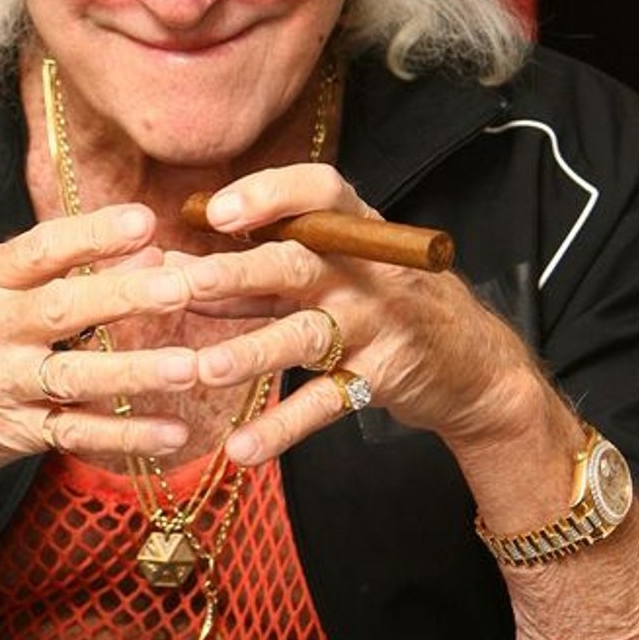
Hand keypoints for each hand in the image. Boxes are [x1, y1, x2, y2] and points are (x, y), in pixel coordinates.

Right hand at [0, 202, 198, 509]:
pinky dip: (126, 435)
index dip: (93, 235)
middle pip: (62, 308)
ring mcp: (2, 384)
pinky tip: (172, 431)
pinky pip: (76, 432)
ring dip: (134, 371)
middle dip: (123, 296)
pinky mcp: (14, 434)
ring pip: (75, 376)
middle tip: (179, 286)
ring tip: (188, 365)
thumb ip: (59, 270)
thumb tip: (148, 250)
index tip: (144, 221)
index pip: (40, 250)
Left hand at [172, 164, 543, 466]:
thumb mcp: (328, 269)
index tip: (214, 211)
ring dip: (251, 352)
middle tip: (183, 282)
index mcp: (352, 228)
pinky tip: (241, 447)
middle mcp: (365, 270)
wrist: (470, 360)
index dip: (268, 196)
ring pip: (305, 335)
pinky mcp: (380, 378)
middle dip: (236, 273)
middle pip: (296, 263)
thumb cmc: (377, 300)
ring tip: (202, 369)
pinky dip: (283, 427)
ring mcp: (376, 324)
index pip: (317, 192)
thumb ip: (256, 267)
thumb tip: (168, 262)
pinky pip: (325, 403)